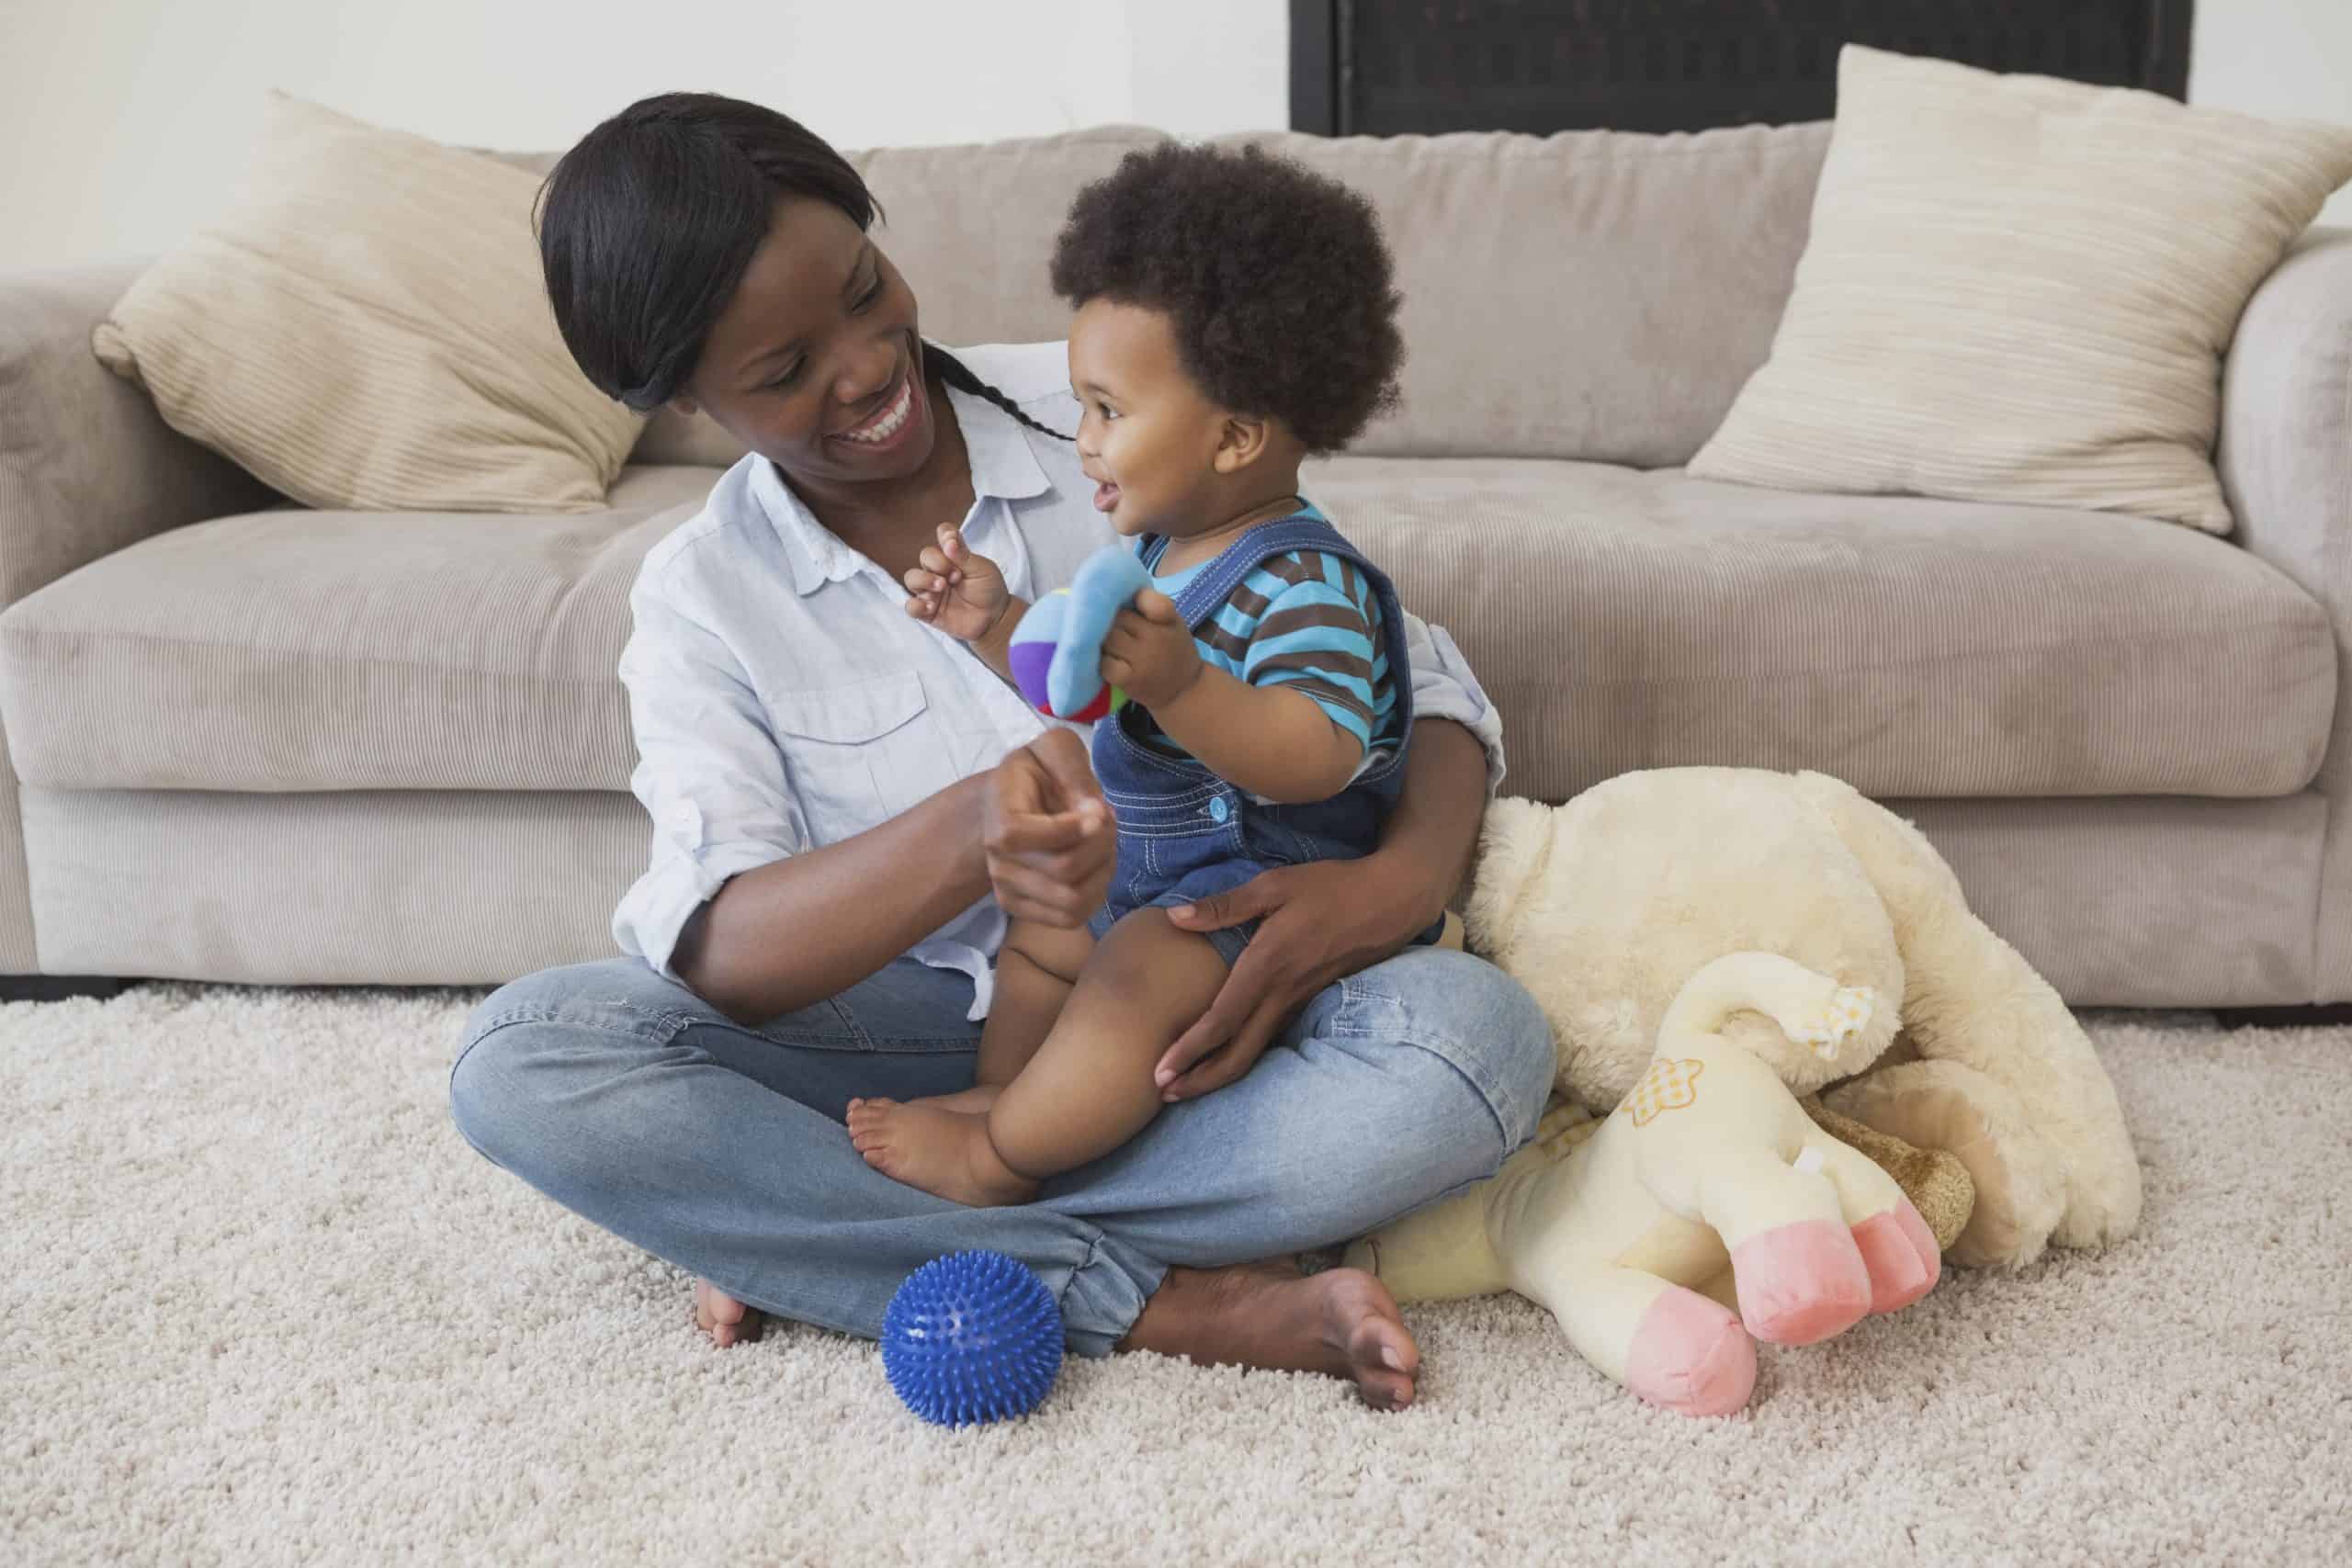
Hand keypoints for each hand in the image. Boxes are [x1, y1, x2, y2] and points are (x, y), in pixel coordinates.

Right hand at [904, 521, 1010, 642]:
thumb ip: (964, 555)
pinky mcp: (927, 610)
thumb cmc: (989, 591)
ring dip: (924, 580)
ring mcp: (931, 590)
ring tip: (942, 587)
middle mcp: (939, 570)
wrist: (994, 619)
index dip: (945, 535)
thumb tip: (948, 541)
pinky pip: (910, 606)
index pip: (943, 536)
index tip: (951, 543)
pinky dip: (917, 605)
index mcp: (954, 556)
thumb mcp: (982, 570)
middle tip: (956, 576)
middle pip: (925, 556)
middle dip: (937, 562)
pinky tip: (931, 606)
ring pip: (911, 578)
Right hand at [982, 729, 1114, 926]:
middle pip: (1064, 869)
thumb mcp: (1056, 748)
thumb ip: (1073, 770)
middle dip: (1102, 844)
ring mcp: (1008, 890)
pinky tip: (1096, 866)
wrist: (1013, 801)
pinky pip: (1072, 919)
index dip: (1071, 828)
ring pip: (1073, 900)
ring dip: (1103, 870)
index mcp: (998, 818)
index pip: (1023, 837)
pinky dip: (1096, 893)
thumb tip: (1092, 812)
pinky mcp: (1023, 910)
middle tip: (1108, 820)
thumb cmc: (1037, 772)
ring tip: (1103, 843)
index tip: (1098, 809)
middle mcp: (997, 860)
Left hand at [1099, 591, 1199, 709]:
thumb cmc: (1173, 651)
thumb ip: (1151, 606)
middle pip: (1118, 618)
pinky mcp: (1130, 680)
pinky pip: (1105, 663)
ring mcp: (1142, 660)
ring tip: (1109, 645)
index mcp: (1169, 620)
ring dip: (1103, 641)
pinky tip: (1109, 662)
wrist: (1185, 691)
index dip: (1137, 598)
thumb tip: (1114, 593)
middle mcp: (1156, 638)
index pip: (1153, 601)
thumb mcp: (1173, 623)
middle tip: (1112, 628)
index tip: (1129, 601)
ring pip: (1108, 638)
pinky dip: (1103, 662)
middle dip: (1112, 621)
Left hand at [1155, 856, 1429, 1100]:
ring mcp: (1298, 1002)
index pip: (1222, 1019)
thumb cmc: (1331, 888)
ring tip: (1187, 1085)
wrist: (1390, 902)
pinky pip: (1270, 1039)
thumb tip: (1176, 917)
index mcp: (1267, 965)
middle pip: (1238, 1053)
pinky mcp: (1308, 1002)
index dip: (1190, 1049)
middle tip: (1164, 1094)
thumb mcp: (1275, 885)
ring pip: (1255, 1051)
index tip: (1161, 1070)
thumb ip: (1225, 905)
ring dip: (1220, 1073)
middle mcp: (1282, 993)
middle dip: (1200, 1079)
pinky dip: (1242, 1056)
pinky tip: (1224, 1058)